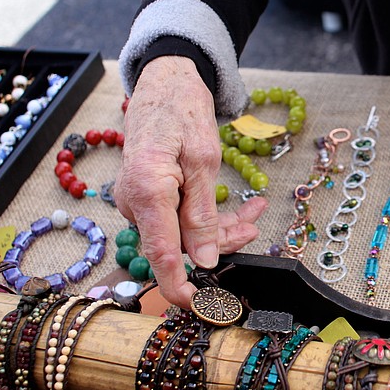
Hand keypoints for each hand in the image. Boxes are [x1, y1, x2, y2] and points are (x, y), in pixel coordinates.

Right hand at [115, 56, 266, 307]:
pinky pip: (178, 216)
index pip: (162, 254)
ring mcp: (139, 200)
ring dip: (220, 227)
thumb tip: (206, 260)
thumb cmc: (182, 112)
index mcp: (148, 192)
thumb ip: (203, 214)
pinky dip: (207, 215)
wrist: (164, 84)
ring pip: (183, 231)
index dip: (179, 286)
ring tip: (254, 212)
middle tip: (253, 228)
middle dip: (220, 242)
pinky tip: (239, 207)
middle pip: (180, 244)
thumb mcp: (204, 160)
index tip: (199, 306)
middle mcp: (135, 201)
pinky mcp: (148, 197)